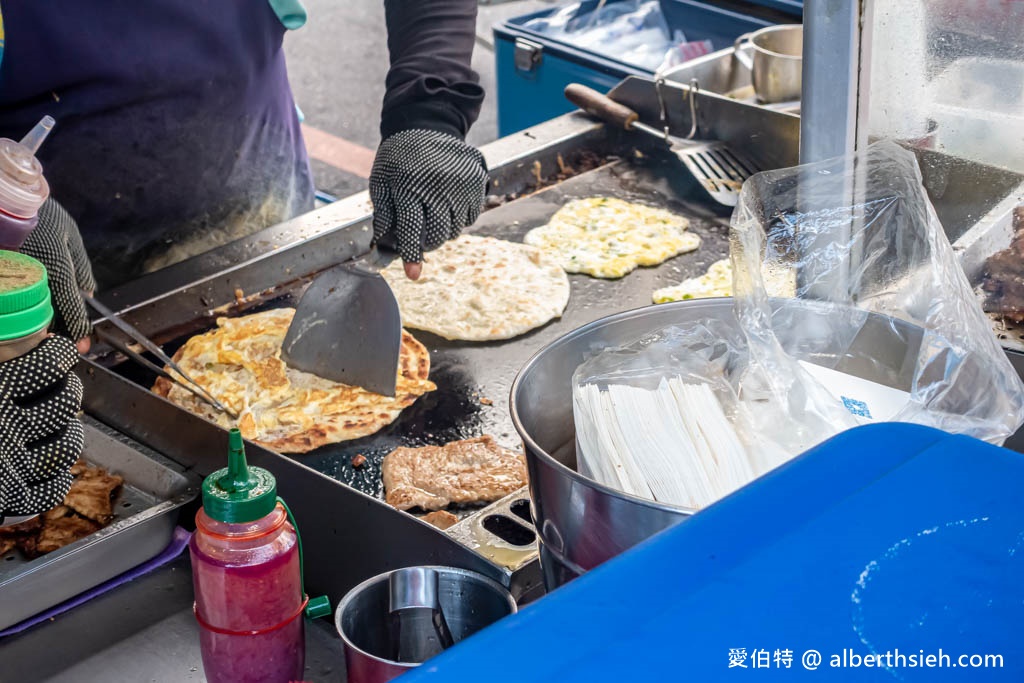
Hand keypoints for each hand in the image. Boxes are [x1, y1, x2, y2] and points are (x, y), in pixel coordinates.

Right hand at [0, 336, 84, 516]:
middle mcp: (2, 426)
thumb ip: (6, 353)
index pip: (47, 364)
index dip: (58, 353)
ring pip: (67, 445)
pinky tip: (45, 470)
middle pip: (64, 403)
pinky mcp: (7, 498)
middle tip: (56, 388)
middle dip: (67, 392)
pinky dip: (54, 480)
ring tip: (57, 427)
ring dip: (69, 434)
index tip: (56, 349)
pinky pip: (50, 488)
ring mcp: (8, 465)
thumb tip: (48, 333)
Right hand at [21, 199, 96, 352]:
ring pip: (25, 307)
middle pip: (44, 312)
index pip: (70, 304)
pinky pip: (11, 294)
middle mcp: (32, 273)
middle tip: (64, 342)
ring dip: (35, 320)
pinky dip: (19, 303)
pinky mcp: (2, 271)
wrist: (7, 195)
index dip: (78, 328)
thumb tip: (88, 293)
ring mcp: (12, 274)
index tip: (83, 347)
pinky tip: (24, 307)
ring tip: (43, 329)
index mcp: (56, 264)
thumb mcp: (70, 235)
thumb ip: (81, 267)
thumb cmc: (41, 212)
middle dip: (54, 329)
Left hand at [369, 129, 486, 279]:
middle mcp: (436, 185)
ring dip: (445, 230)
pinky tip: (449, 204)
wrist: (426, 125)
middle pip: (438, 233)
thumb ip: (382, 214)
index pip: (411, 228)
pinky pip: (472, 216)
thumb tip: (382, 246)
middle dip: (429, 243)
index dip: (411, 253)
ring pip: (456, 227)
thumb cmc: (398, 158)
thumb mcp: (381, 181)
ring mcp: (459, 183)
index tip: (413, 275)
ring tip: (434, 213)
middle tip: (422, 235)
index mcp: (407, 186)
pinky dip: (460, 218)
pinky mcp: (475, 181)